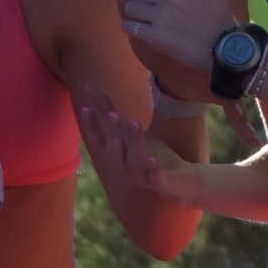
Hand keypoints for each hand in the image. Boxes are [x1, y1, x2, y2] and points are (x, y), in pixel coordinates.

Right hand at [77, 83, 205, 211]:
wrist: (182, 180)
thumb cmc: (151, 153)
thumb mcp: (130, 130)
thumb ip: (110, 112)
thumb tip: (89, 85)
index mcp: (118, 152)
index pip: (99, 140)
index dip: (92, 126)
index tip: (85, 108)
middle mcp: (125, 165)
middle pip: (115, 149)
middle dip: (113, 132)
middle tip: (113, 115)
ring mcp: (142, 175)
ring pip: (134, 161)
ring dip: (134, 143)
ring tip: (135, 124)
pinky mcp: (160, 182)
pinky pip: (154, 178)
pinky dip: (153, 170)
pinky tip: (154, 160)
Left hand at [119, 0, 233, 89]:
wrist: (225, 48)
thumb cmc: (218, 16)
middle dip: (143, 1)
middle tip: (151, 13)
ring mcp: (162, 16)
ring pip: (131, 7)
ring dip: (135, 14)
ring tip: (143, 21)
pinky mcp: (156, 36)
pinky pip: (130, 26)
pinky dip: (130, 27)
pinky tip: (137, 30)